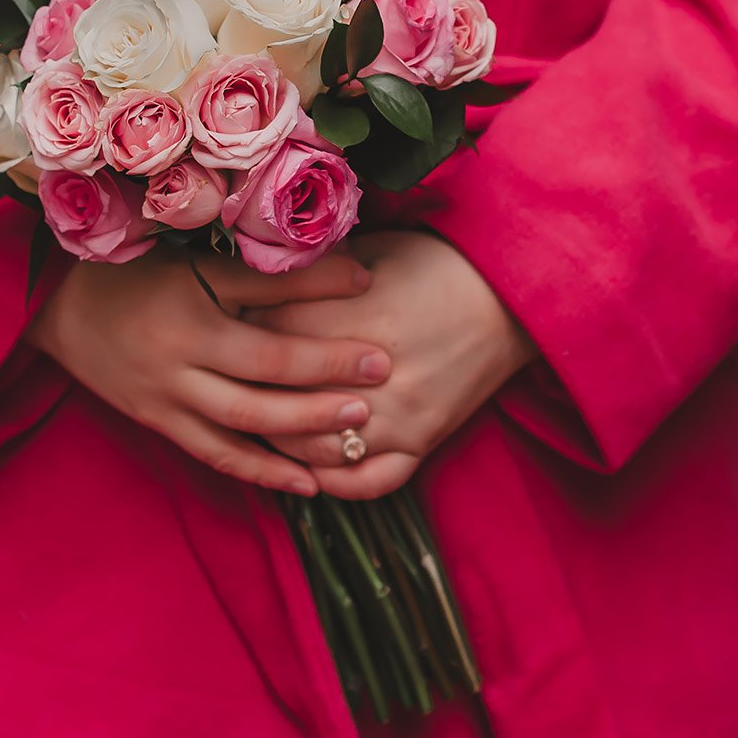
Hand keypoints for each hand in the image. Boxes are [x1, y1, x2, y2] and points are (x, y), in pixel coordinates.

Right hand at [25, 251, 393, 493]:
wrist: (57, 304)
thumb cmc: (138, 270)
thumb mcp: (201, 262)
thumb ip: (275, 274)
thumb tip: (360, 272)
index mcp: (189, 320)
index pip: (269, 342)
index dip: (325, 347)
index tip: (378, 341)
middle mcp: (177, 368)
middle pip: (260, 394)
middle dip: (322, 398)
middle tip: (378, 394)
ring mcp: (166, 402)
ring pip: (240, 432)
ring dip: (299, 441)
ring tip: (354, 442)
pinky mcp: (160, 424)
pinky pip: (215, 455)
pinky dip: (261, 472)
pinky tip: (306, 483)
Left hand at [251, 231, 534, 498]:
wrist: (509, 295)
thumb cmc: (437, 264)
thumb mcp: (371, 254)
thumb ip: (315, 276)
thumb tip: (260, 283)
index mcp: (350, 320)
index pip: (268, 340)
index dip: (241, 334)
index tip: (228, 329)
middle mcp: (368, 377)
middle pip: (281, 402)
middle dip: (252, 393)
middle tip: (232, 382)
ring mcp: (396, 416)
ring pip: (315, 451)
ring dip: (282, 443)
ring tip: (262, 424)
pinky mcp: (422, 442)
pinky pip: (369, 482)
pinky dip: (336, 483)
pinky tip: (313, 470)